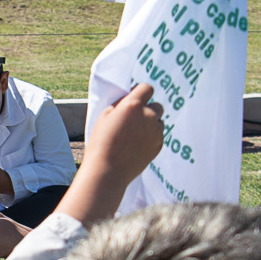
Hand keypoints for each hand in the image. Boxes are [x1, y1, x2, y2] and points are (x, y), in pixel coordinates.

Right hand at [61, 84, 164, 222]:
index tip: (135, 100)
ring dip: (150, 124)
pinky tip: (137, 145)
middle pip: (157, 106)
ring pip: (159, 121)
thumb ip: (121, 104)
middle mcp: (148, 116)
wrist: (108, 171)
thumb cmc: (101, 142)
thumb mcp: (105, 116)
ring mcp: (156, 131)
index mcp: (133, 105)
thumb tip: (131, 98)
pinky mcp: (159, 145)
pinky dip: (151, 137)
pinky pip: (158, 135)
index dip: (141, 93)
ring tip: (134, 135)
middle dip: (148, 110)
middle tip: (134, 120)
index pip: (147, 88)